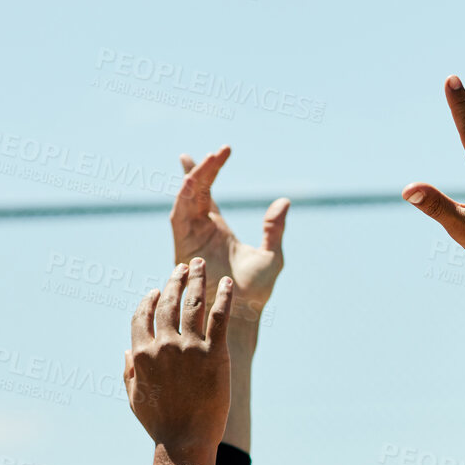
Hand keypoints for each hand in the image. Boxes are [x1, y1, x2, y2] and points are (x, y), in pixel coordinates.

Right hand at [125, 259, 232, 464]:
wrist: (185, 440)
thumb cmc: (159, 423)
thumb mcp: (134, 397)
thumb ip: (129, 371)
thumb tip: (127, 350)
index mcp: (142, 353)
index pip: (142, 316)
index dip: (148, 300)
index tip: (154, 291)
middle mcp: (164, 345)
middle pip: (168, 303)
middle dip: (174, 280)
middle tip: (183, 267)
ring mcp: (189, 348)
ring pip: (192, 304)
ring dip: (195, 280)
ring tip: (199, 266)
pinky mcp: (215, 354)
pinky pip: (220, 318)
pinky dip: (224, 297)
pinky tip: (227, 284)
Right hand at [170, 146, 287, 320]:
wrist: (239, 314)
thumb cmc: (256, 292)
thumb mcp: (272, 256)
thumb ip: (276, 229)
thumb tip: (284, 201)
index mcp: (218, 229)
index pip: (208, 192)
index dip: (211, 170)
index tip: (222, 150)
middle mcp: (200, 229)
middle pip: (196, 190)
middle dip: (203, 168)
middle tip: (218, 152)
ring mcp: (190, 236)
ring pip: (186, 199)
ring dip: (194, 179)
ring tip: (204, 161)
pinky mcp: (182, 245)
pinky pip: (180, 215)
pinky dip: (184, 197)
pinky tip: (193, 182)